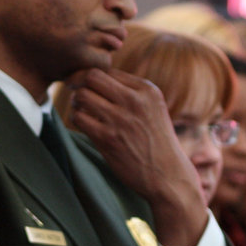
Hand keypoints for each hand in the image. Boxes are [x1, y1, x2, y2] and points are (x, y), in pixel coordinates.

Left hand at [67, 67, 207, 245]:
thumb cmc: (156, 141)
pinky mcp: (108, 139)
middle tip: (79, 95)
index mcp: (147, 90)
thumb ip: (130, 91)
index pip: (107, 70)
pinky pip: (78, 117)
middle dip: (80, 84)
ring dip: (77, 102)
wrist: (168, 176)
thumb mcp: (154, 108)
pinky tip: (86, 125)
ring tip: (83, 110)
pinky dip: (77, 118)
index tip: (88, 87)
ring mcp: (121, 119)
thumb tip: (95, 77)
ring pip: (82, 95)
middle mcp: (135, 101)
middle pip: (91, 76)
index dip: (92, 77)